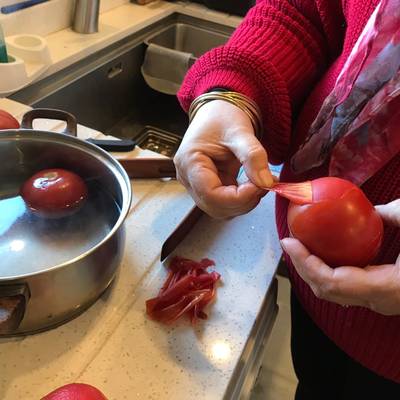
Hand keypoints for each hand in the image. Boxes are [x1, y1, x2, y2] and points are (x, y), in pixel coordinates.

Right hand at [174, 100, 273, 217]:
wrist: (217, 112)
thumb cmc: (223, 117)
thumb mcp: (240, 132)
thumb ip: (253, 156)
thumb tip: (266, 184)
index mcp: (190, 162)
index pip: (210, 195)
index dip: (237, 198)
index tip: (260, 186)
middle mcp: (187, 178)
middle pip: (214, 207)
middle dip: (242, 202)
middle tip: (264, 185)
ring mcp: (195, 185)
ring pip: (219, 209)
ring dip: (242, 203)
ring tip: (259, 183)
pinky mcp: (206, 187)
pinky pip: (223, 203)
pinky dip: (241, 199)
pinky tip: (252, 185)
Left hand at [281, 199, 399, 314]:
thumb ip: (394, 215)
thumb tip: (371, 209)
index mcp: (384, 288)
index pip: (330, 281)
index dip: (305, 263)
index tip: (289, 243)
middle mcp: (377, 301)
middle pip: (325, 289)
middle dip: (301, 267)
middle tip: (289, 243)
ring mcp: (378, 302)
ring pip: (332, 292)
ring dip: (310, 271)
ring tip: (298, 248)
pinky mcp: (379, 298)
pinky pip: (343, 288)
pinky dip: (325, 272)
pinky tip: (321, 254)